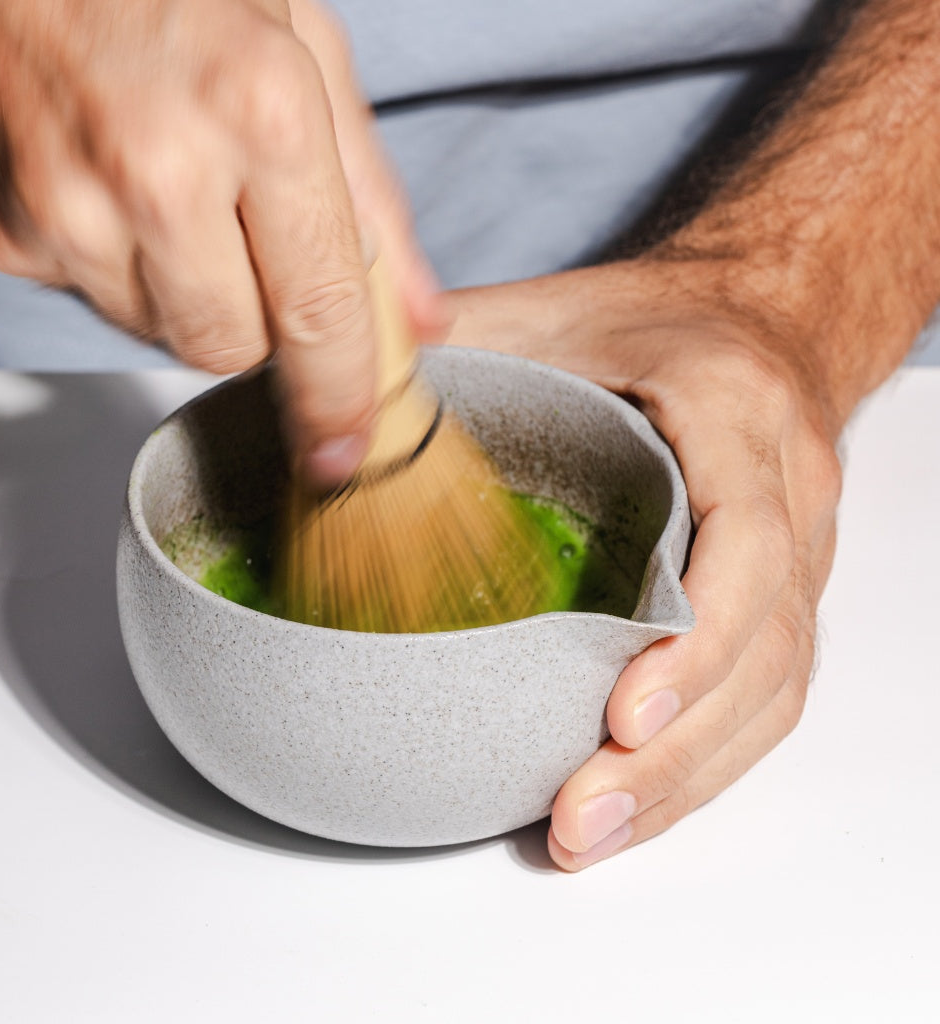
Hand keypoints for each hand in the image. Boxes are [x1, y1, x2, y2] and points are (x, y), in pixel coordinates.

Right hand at [0, 0, 443, 484]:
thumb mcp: (298, 39)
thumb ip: (371, 190)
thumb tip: (417, 308)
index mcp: (258, 110)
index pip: (320, 310)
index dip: (340, 396)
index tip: (342, 447)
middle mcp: (156, 171)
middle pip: (231, 348)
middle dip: (250, 318)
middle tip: (234, 235)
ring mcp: (62, 208)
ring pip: (154, 331)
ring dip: (174, 284)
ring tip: (154, 180)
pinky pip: (81, 296)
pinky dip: (103, 259)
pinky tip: (90, 176)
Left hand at [447, 257, 842, 869]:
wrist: (752, 320)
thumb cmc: (649, 318)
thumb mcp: (556, 309)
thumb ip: (460, 344)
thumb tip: (340, 394)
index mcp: (737, 413)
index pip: (748, 539)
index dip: (696, 636)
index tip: (622, 711)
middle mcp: (791, 494)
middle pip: (766, 649)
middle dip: (677, 750)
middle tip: (581, 812)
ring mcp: (801, 554)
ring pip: (773, 691)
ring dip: (688, 778)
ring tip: (590, 830)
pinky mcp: (780, 596)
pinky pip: (764, 693)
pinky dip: (704, 759)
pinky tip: (635, 799)